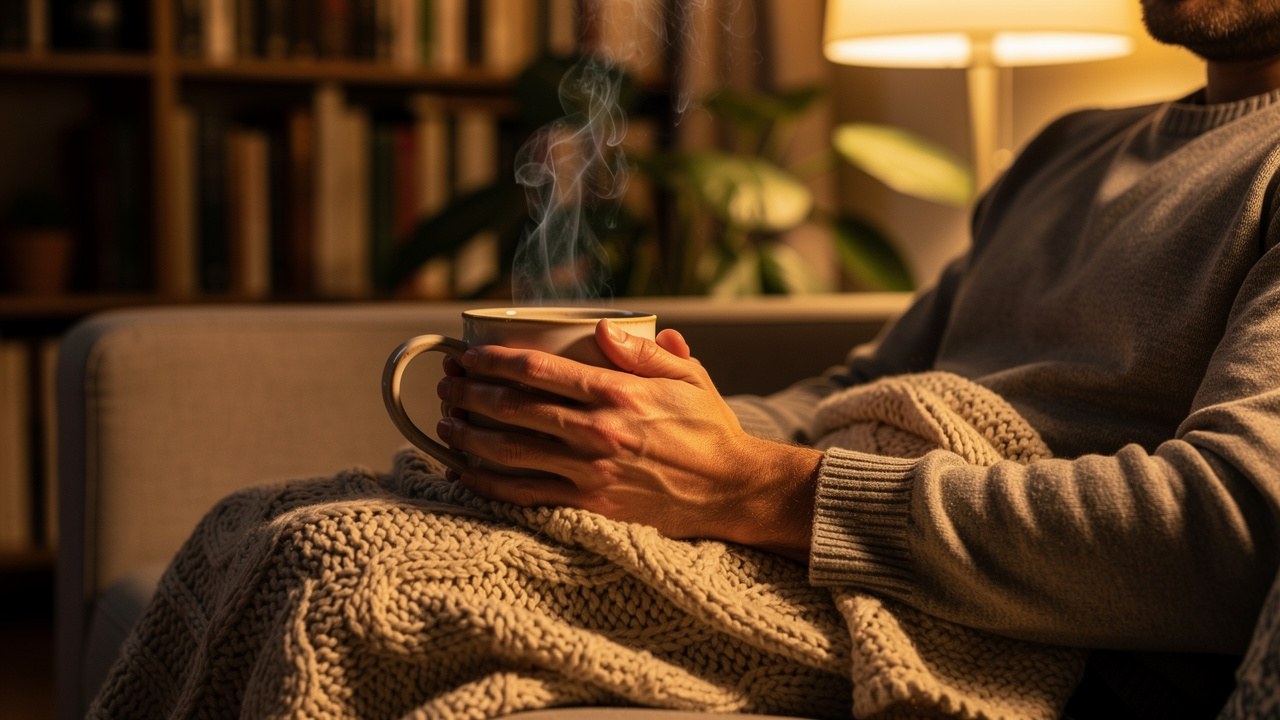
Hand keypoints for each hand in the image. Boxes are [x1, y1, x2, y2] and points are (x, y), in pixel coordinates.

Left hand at [435, 320, 822, 560]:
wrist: (732, 490)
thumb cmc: (709, 429)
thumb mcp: (687, 376)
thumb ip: (642, 351)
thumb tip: (601, 327)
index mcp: (618, 394)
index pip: (537, 371)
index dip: (493, 361)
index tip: (469, 355)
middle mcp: (598, 433)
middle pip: (513, 410)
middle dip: (470, 394)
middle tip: (447, 384)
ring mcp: (590, 473)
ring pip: (510, 454)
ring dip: (469, 437)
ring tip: (445, 423)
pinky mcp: (590, 506)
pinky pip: (525, 496)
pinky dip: (488, 485)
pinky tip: (465, 473)